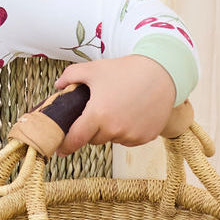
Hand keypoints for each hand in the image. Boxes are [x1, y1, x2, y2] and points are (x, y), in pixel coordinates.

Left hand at [53, 56, 176, 155]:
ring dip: (110, 130)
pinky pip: (129, 139)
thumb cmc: (126, 70)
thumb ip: (70, 76)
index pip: (76, 138)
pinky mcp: (146, 137)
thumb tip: (58, 86)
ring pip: (112, 139)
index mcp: (98, 114)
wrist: (162, 73)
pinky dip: (127, 131)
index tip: (60, 150)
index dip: (66, 145)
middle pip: (94, 139)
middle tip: (97, 112)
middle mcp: (114, 128)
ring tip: (118, 108)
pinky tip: (132, 113)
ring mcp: (132, 135)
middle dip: (91, 129)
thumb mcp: (94, 69)